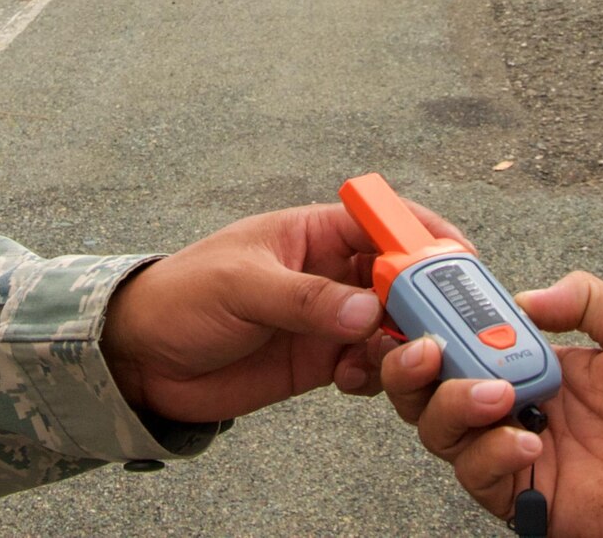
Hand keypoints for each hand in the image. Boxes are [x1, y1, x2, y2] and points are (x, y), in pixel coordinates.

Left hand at [101, 202, 461, 423]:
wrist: (142, 357)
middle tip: (449, 325)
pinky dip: (377, 374)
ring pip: (392, 325)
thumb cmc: (182, 297)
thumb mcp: (241, 287)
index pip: (383, 221)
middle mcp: (330, 271)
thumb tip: (368, 309)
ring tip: (402, 360)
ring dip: (406, 343)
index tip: (460, 259)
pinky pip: (370, 366)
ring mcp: (328, 318)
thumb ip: (304, 299)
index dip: (424, 236)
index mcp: (313, 231)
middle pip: (399, 277)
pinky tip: (356, 381)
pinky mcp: (320, 360)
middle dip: (427, 298)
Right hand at [382, 272, 602, 537]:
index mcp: (536, 365)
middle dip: (412, 367)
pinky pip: (481, 478)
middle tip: (430, 350)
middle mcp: (516, 407)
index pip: (462, 341)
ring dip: (453, 406)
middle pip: (428, 390)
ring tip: (498, 393)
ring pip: (440, 434)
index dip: (433, 323)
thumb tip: (525, 297)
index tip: (421, 302)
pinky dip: (493, 454)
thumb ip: (585, 298)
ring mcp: (519, 454)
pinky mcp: (531, 499)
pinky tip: (530, 440)